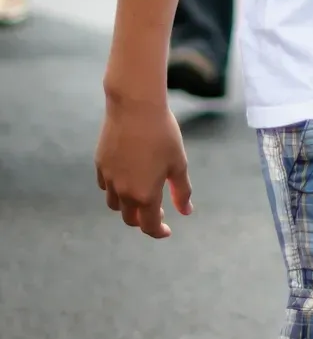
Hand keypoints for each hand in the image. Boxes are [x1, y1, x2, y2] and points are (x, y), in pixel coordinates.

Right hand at [95, 95, 192, 239]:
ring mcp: (109, 178)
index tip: (167, 230)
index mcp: (145, 195)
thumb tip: (186, 212)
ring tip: (141, 194)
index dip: (158, 231)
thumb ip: (182, 191)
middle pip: (130, 218)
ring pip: (114, 204)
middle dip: (143, 219)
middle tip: (158, 210)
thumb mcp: (178, 163)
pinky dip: (115, 189)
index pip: (149, 225)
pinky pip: (106, 186)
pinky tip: (127, 177)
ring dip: (127, 206)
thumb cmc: (163, 134)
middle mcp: (123, 192)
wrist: (135, 106)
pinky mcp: (100, 164)